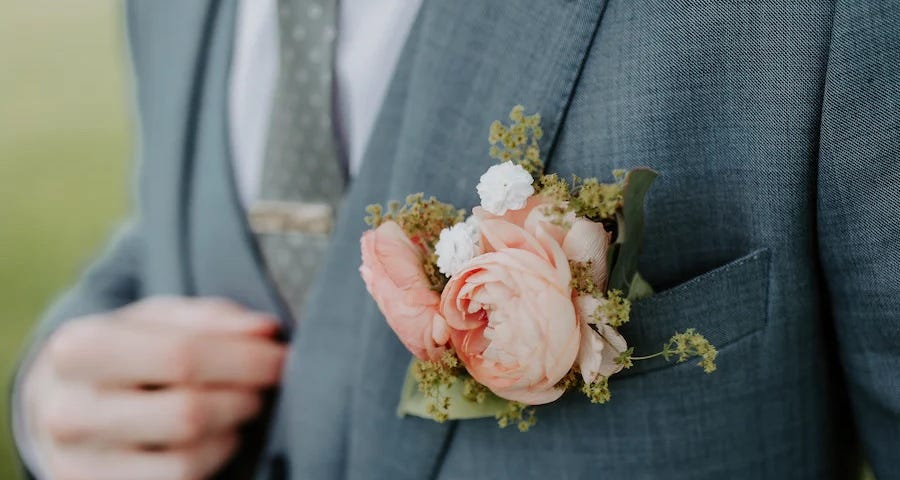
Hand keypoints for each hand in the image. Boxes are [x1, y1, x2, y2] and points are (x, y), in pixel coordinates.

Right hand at [22, 296, 286, 479]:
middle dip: (246, 394)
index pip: (182, 357)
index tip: (282, 354)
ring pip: (189, 456)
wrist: (63, 403)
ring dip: (234, 427)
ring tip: (244, 402)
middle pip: (189, 412)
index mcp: (79, 350)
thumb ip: (212, 319)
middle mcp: (68, 413)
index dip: (246, 358)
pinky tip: (221, 433)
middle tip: (269, 380)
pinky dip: (216, 455)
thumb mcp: (157, 319)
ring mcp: (80, 464)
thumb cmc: (127, 350)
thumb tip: (266, 331)